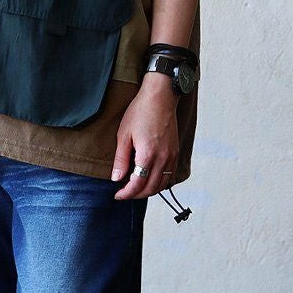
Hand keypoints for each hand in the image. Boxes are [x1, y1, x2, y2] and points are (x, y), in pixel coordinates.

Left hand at [111, 72, 178, 199]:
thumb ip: (121, 159)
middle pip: (150, 188)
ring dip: (149, 190)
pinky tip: (151, 178)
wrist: (160, 97)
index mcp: (147, 154)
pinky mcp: (176, 151)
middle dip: (136, 195)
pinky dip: (161, 182)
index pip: (137, 185)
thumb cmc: (141, 111)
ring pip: (162, 184)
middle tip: (125, 193)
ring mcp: (171, 155)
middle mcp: (162, 158)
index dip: (126, 193)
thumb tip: (116, 178)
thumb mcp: (124, 134)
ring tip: (137, 188)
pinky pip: (170, 175)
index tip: (118, 194)